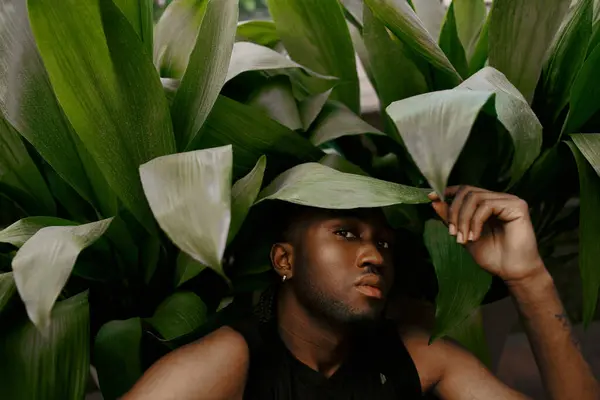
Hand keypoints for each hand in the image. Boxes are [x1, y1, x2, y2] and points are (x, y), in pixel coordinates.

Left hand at [428, 185, 545, 282]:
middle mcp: (498, 198)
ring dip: (463, 219)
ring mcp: (509, 200)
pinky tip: (475, 237)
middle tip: (452, 233)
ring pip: (475, 197)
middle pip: (467, 191)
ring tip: (463, 238)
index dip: (447, 192)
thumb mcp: (464, 235)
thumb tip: (434, 201)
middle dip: (453, 211)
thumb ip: (451, 219)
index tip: (431, 198)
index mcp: (487, 204)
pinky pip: (487, 205)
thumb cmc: (492, 256)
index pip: (465, 189)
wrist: (512, 272)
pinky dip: (475, 221)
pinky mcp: (517, 206)